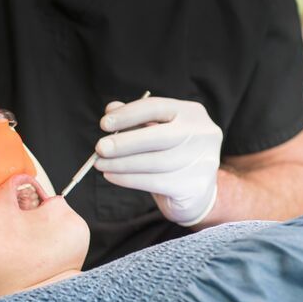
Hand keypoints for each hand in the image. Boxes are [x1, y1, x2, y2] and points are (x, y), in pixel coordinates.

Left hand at [94, 96, 221, 226]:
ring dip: (123, 163)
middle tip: (100, 148)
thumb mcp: (155, 132)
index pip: (157, 108)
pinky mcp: (195, 186)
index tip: (104, 124)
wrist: (197, 193)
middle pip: (159, 136)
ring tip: (101, 164)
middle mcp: (203, 134)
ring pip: (156, 161)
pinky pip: (156, 182)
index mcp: (192, 113)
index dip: (129, 114)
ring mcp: (203, 160)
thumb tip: (111, 108)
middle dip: (125, 142)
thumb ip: (136, 119)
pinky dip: (129, 179)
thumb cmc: (172, 155)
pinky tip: (112, 176)